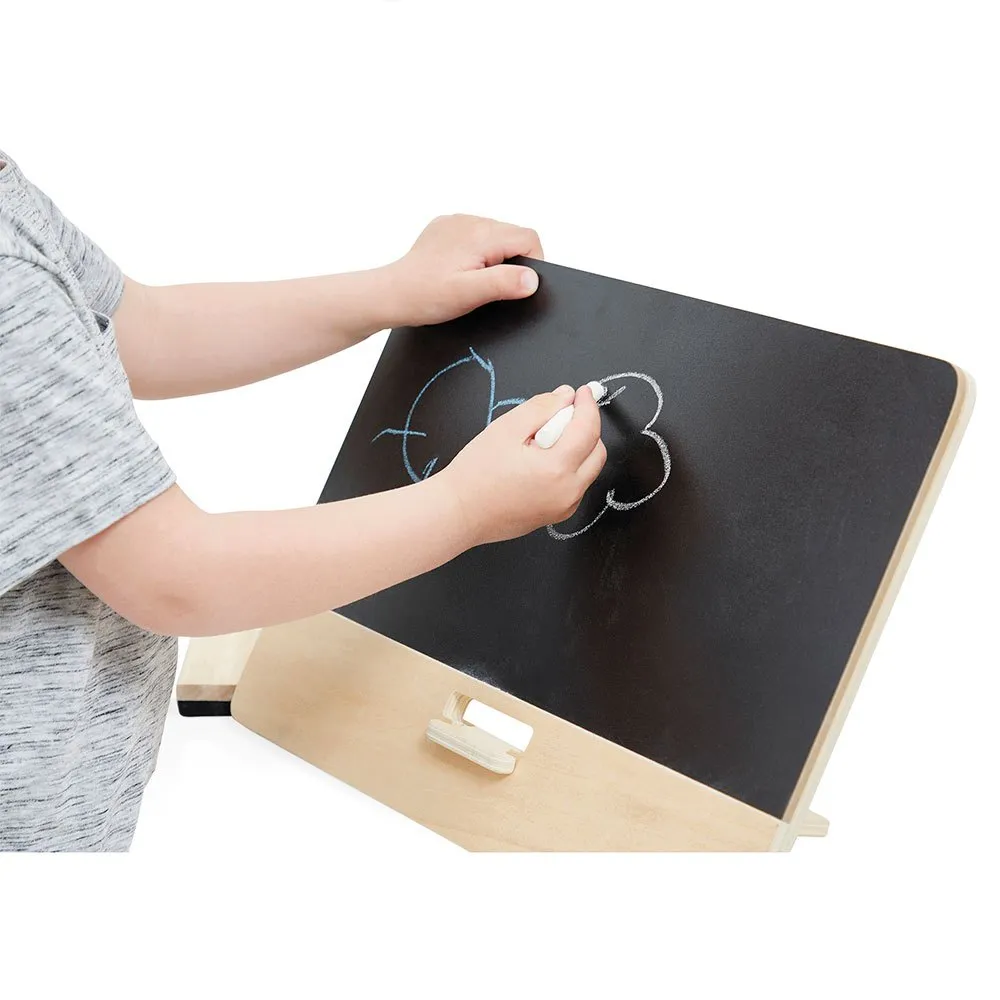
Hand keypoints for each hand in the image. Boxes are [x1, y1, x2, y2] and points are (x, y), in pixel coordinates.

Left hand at [385, 214, 543, 326]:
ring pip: (496, 236)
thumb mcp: (468, 295)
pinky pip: (476, 236)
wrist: (390, 294)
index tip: (513, 284)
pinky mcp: (446, 228)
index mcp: (480, 233)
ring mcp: (456, 222)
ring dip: (492, 258)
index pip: (529, 238)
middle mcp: (470, 220)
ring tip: (469, 278)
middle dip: (510, 262)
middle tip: (485, 285)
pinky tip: (459, 270)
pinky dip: (476, 253)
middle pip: (514, 236)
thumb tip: (532, 279)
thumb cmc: (424, 295)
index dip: (531, 264)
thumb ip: (504, 283)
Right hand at [435, 384, 606, 545]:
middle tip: (555, 419)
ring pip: (588, 470)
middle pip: (597, 451)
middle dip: (585, 429)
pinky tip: (537, 464)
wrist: (458, 512)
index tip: (583, 392)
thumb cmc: (475, 475)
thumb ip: (541, 407)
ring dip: (576, 450)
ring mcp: (564, 507)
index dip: (588, 405)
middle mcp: (567, 492)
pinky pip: (574, 485)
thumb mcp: (506, 428)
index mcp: (557, 469)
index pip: (589, 430)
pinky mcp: (556, 515)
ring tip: (539, 445)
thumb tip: (566, 396)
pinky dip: (566, 468)